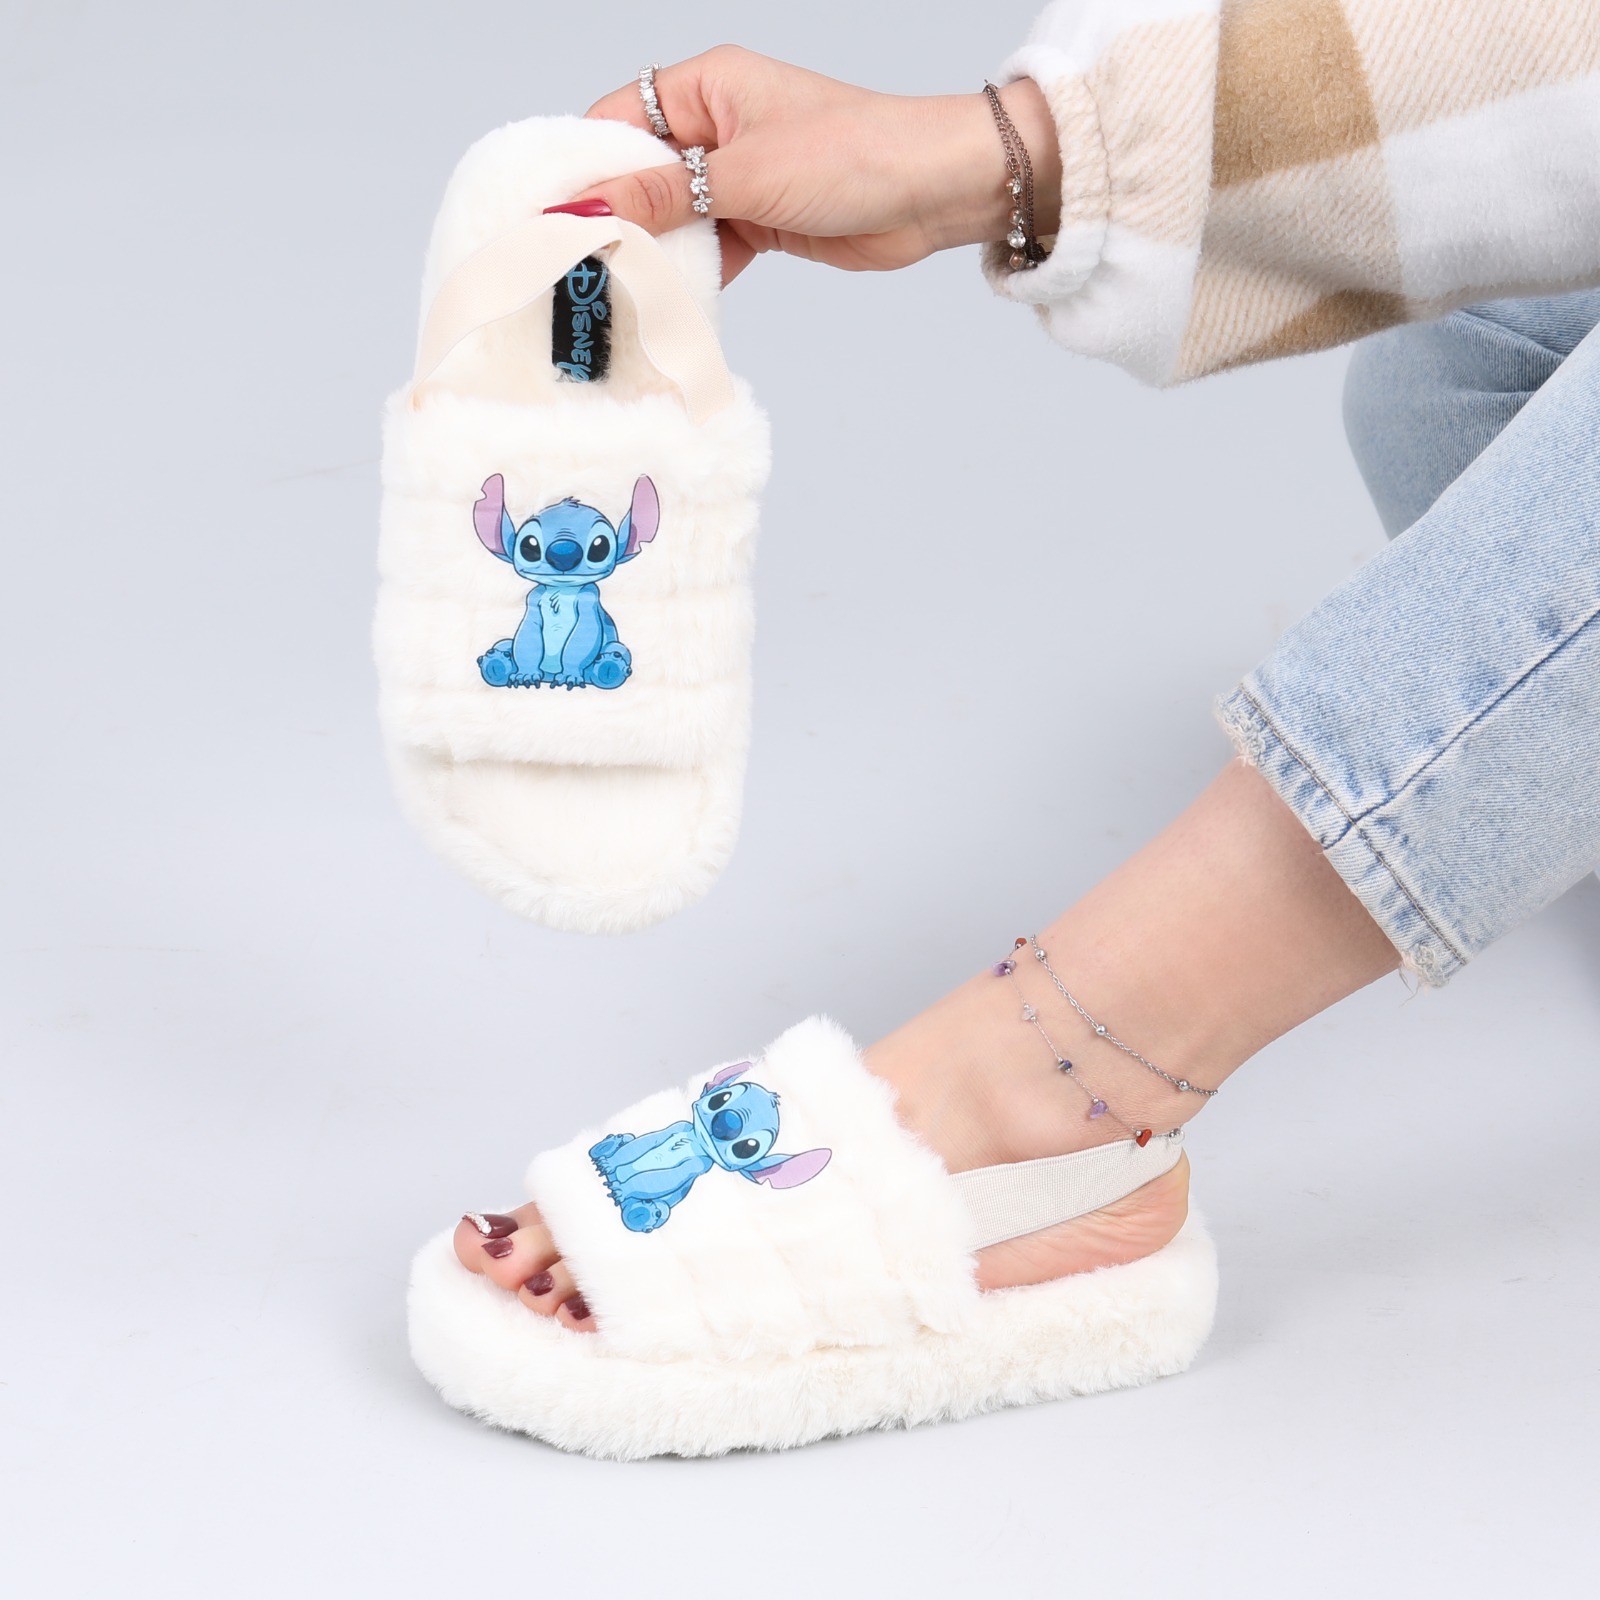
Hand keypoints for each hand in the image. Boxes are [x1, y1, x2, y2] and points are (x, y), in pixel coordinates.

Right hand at [572, 47, 1061, 282]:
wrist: (934, 192)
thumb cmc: (853, 154)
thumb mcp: (745, 174)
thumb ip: (662, 194)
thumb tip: (585, 208)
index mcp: (705, 87)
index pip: (617, 122)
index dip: (581, 170)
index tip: (546, 219)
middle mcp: (715, 127)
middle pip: (639, 174)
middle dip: (613, 221)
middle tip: (573, 269)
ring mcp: (737, 176)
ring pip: (672, 218)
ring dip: (653, 256)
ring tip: (615, 296)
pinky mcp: (759, 220)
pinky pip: (707, 248)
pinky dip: (691, 275)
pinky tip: (669, 305)